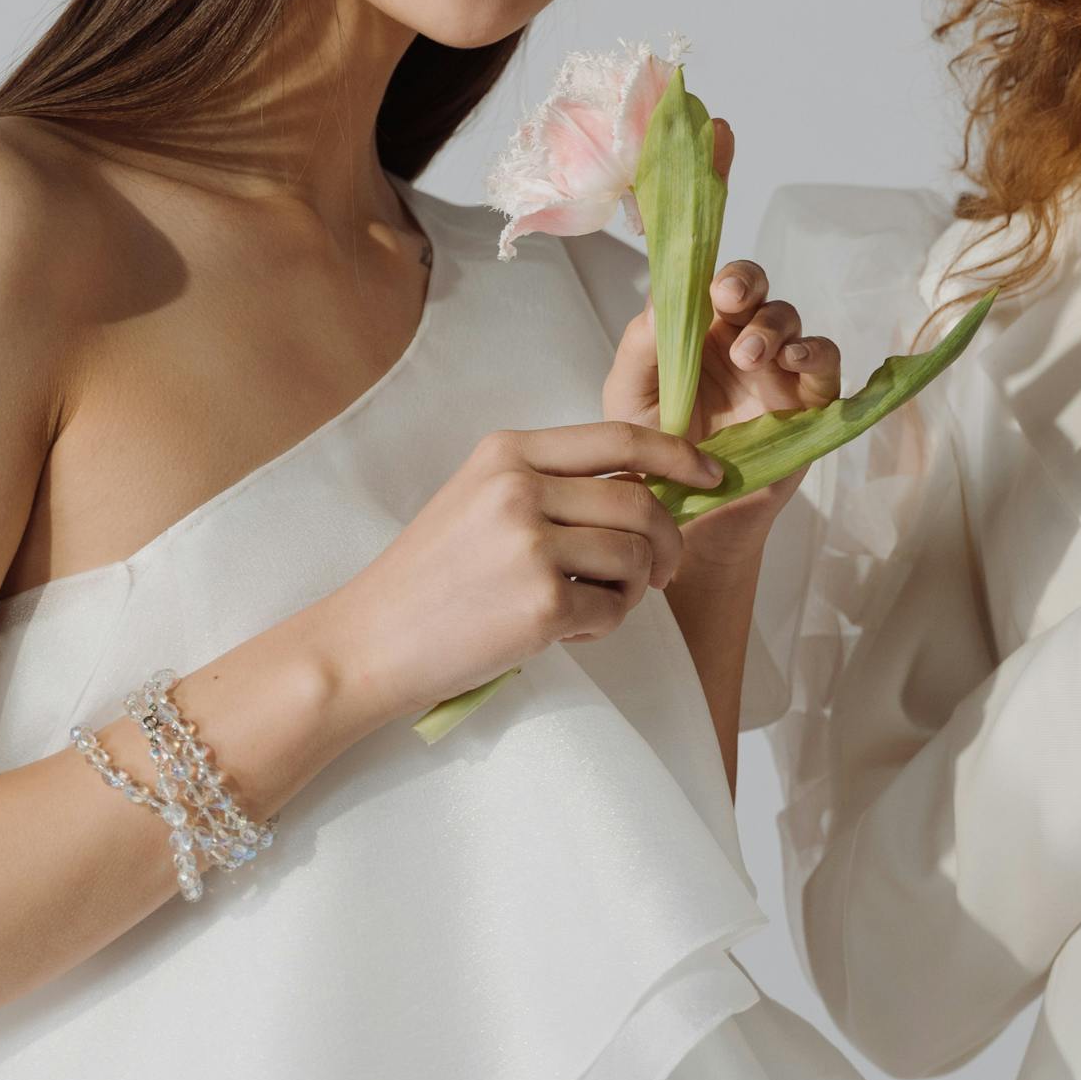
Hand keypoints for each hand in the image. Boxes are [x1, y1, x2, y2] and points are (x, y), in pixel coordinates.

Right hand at [323, 422, 722, 716]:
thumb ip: (551, 484)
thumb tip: (645, 490)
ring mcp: (530, 544)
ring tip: (598, 604)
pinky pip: (615, 608)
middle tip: (662, 570)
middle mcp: (520, 487)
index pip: (620, 439)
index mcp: (508, 452)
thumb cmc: (430, 576)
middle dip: (668, 540)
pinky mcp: (541, 603)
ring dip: (635, 587)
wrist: (369, 640)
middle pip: (641, 502)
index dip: (678, 455)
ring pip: (636, 555)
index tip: (711, 475)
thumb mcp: (479, 498)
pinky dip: (606, 623)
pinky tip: (571, 631)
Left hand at [601, 120, 843, 574]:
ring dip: (773, 326)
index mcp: (686, 324)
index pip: (699, 248)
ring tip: (750, 355)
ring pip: (789, 317)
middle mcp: (733, 335)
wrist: (679, 531)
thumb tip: (669, 297)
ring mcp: (775, 367)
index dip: (711, 184)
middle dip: (743, 280)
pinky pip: (825, 363)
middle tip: (729, 299)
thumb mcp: (626, 400)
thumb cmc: (649, 460)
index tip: (717, 130)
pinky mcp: (808, 403)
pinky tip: (788, 369)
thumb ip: (643, 344)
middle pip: (751, 282)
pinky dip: (812, 357)